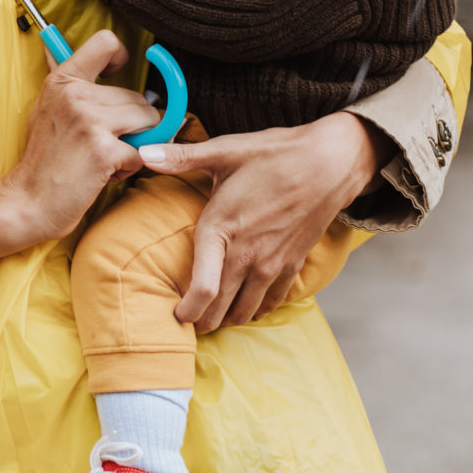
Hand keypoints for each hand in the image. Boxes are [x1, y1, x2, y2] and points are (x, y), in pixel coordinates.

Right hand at [0, 30, 155, 281]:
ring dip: (137, 145)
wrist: (26, 203)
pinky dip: (130, 168)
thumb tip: (91, 56)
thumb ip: (71, 85)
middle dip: (134, 124)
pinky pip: (143, 153)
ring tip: (107, 157)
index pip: (105, 42)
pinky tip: (104, 174)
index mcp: (62, 80)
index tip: (118, 76)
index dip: (122, 56)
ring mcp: (91, 122)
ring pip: (149, 122)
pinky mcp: (104, 151)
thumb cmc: (42, 159)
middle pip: (139, 97)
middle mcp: (76, 95)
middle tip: (106, 143)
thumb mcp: (47, 108)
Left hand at [138, 112, 379, 331]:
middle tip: (187, 322)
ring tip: (212, 317)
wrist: (330, 163)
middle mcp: (246, 254)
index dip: (186, 311)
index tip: (175, 315)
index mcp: (221, 229)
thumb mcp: (225, 151)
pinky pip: (271, 302)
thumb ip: (182, 158)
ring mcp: (272, 264)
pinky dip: (255, 309)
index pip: (202, 289)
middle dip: (200, 321)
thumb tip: (142, 153)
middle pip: (219, 309)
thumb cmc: (275, 154)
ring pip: (245, 311)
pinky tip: (247, 307)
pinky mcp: (292, 264)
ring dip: (227, 319)